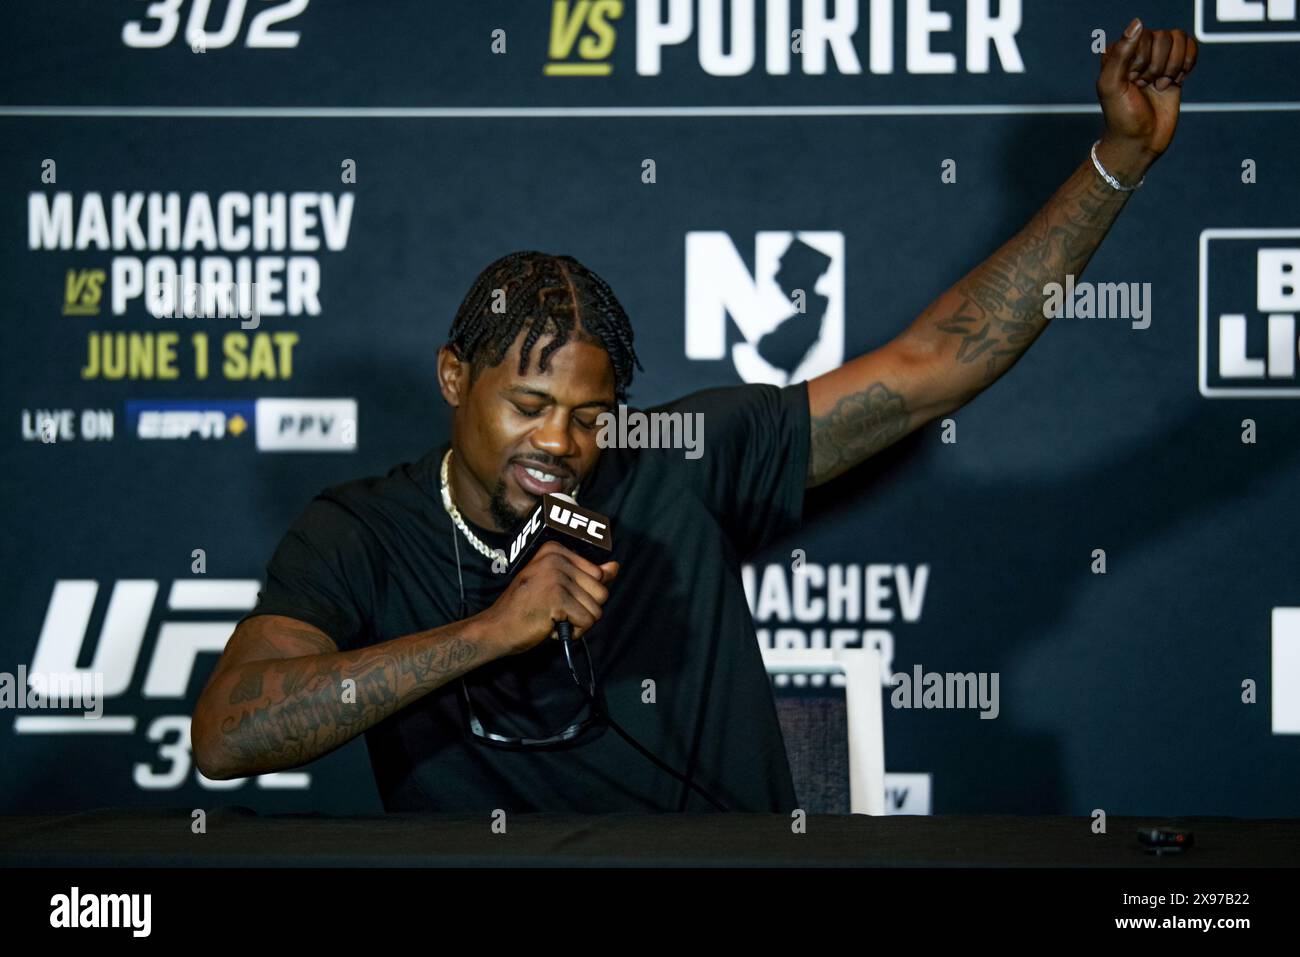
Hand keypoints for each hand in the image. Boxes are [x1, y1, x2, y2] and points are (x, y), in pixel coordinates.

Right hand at [477, 540, 619, 656]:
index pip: (598, 575)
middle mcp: (556, 558)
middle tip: (555, 611)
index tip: (556, 597)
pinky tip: (552, 627)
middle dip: (583, 609)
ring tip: (552, 618)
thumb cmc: (526, 608)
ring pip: (596, 609)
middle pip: (601, 591)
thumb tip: (615, 566)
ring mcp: (555, 577)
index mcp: (555, 550)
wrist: (497, 628)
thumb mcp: (557, 584)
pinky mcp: (557, 599)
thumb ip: (587, 575)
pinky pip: (587, 622)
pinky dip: (573, 633)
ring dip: (577, 623)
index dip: (583, 594)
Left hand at [1095, 19, 1198, 179]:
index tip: (1134, 82)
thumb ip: (1120, 53)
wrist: (1140, 141)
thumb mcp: (1112, 86)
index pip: (1143, 36)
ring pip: (1179, 40)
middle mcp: (1137, 52)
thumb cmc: (1121, 116)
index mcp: (1118, 53)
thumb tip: (1138, 22)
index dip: (1143, 60)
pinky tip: (1175, 81)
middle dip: (1158, 66)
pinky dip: (1187, 64)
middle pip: (1164, 37)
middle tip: (1146, 86)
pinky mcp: (1175, 68)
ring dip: (1173, 66)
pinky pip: (1190, 47)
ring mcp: (1158, 59)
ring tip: (1159, 85)